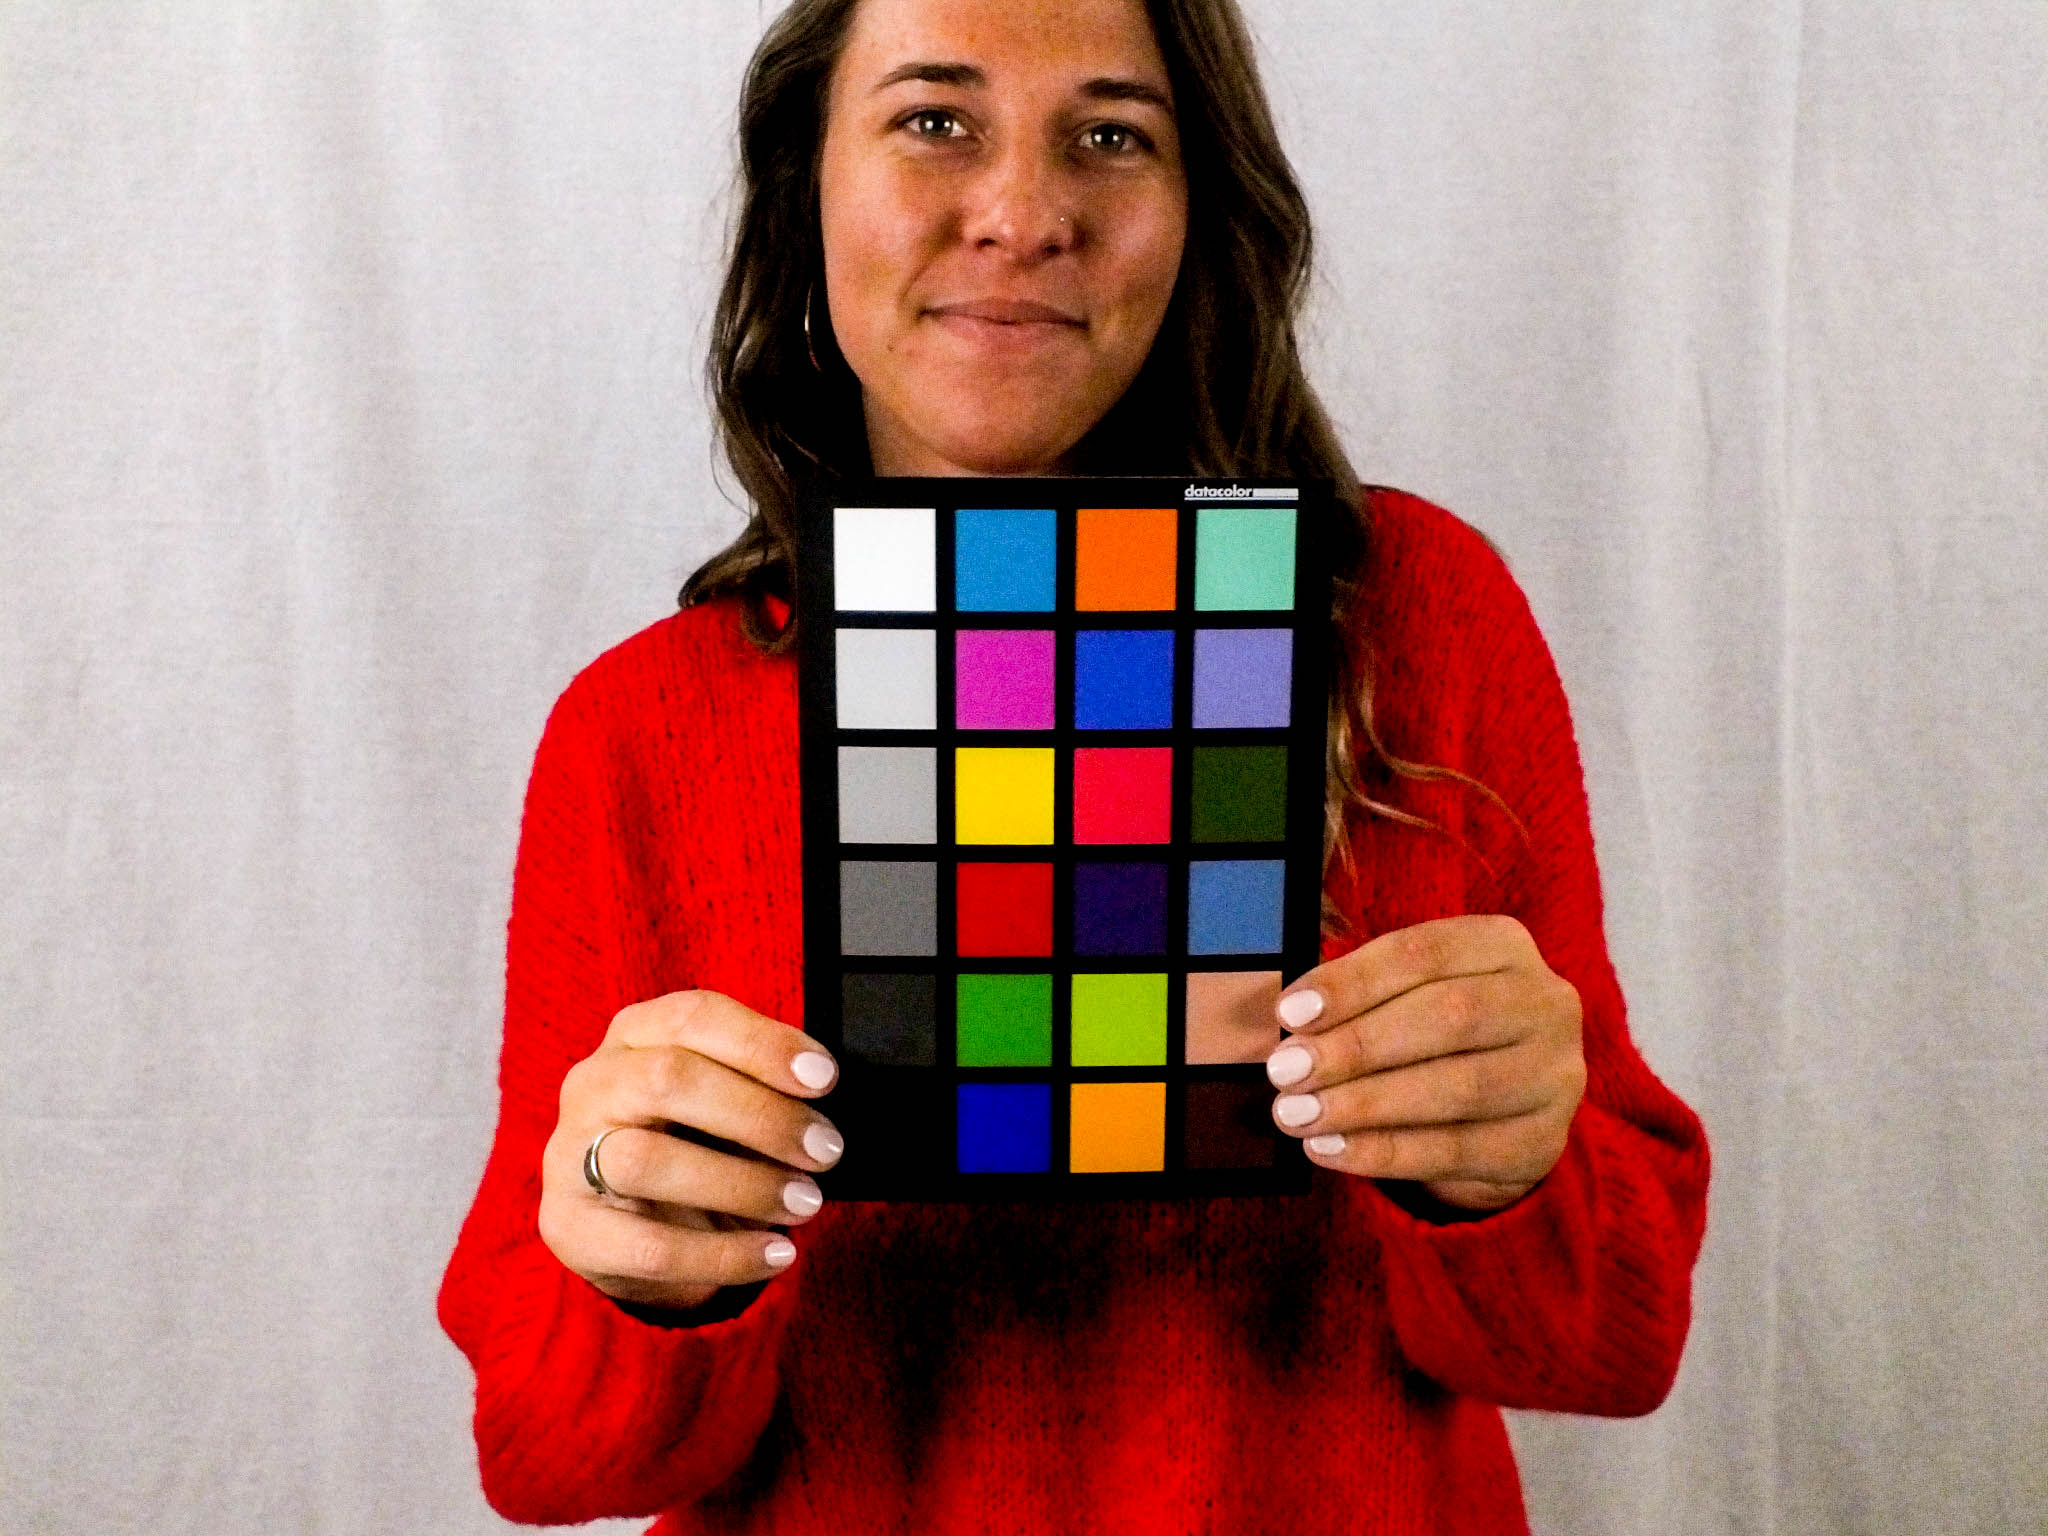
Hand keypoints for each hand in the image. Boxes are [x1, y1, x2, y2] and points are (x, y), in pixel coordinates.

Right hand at [538, 990, 843, 1311]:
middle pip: (668, 1079)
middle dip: (760, 1116)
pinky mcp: (571, 1227)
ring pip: (648, 1161)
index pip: (692, 1017)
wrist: (629, 1223)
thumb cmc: (694, 1140)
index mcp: (636, 1034)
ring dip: (743, 1185)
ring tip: (804, 1202)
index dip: (762, 1044)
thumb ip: (760, 1084)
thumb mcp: (722, 1097)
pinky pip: (649, 1247)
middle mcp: (594, 1083)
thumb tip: (823, 1094)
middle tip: (825, 1150)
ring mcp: (569, 1154)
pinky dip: (724, 1254)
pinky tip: (773, 1252)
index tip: (824, 1079)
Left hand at [1263, 915, 1584, 1211]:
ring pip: (1457, 1088)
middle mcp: (1546, 1003)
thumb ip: (1357, 997)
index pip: (1424, 953)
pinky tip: (1330, 1149)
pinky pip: (1457, 1149)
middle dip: (1355, 1046)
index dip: (1353, 982)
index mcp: (1504, 945)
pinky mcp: (1543, 1141)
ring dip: (1364, 1104)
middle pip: (1447, 1017)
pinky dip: (1385, 1152)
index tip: (1288, 1013)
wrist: (1505, 1113)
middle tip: (1285, 1071)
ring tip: (1296, 1114)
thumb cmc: (1438, 1037)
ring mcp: (1554, 1075)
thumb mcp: (1407, 996)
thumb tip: (1291, 1021)